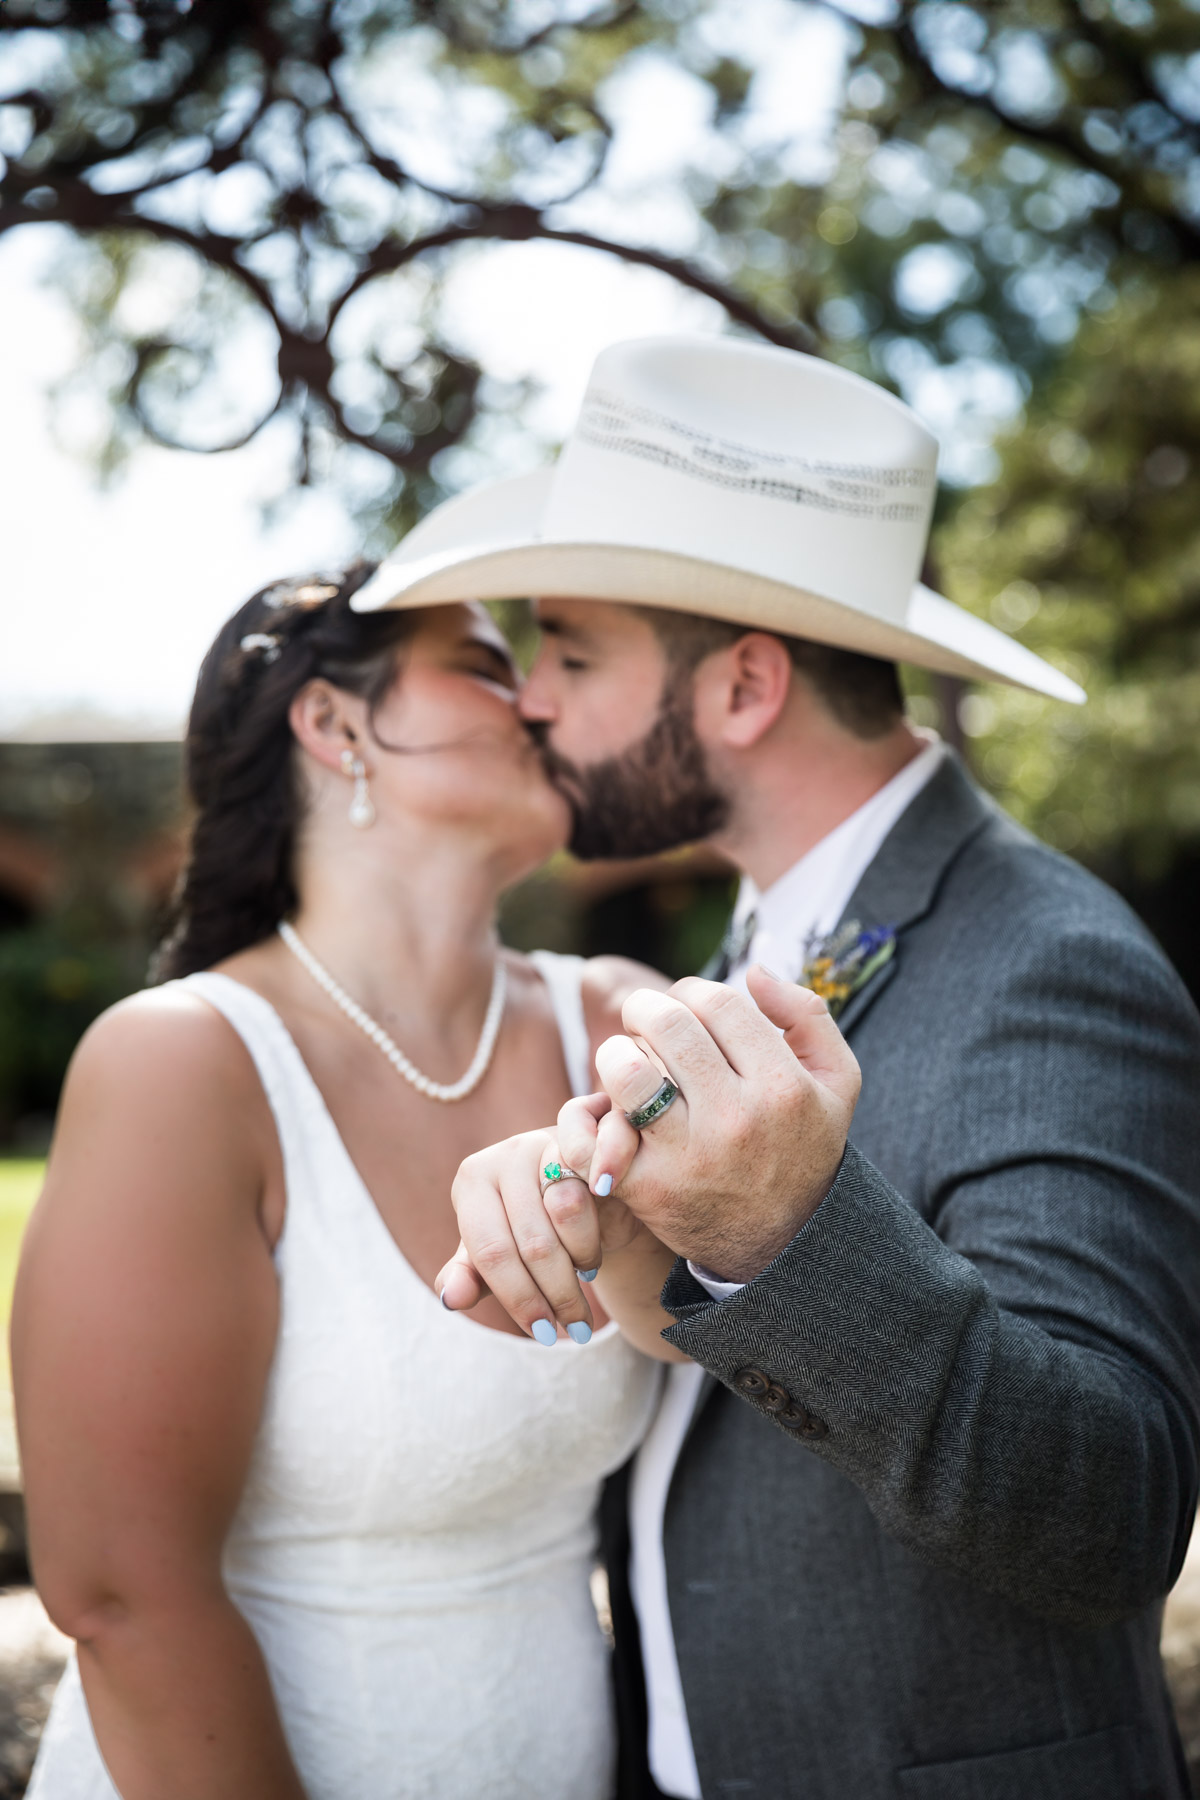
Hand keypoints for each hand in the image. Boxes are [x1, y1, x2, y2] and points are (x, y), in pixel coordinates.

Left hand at [437, 1128, 648, 1341]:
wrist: (579, 1182)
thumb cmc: (528, 1223)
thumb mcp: (496, 1251)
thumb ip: (470, 1276)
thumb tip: (451, 1300)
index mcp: (472, 1182)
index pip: (491, 1251)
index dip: (519, 1298)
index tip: (544, 1335)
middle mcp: (504, 1156)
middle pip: (531, 1242)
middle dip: (556, 1294)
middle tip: (575, 1328)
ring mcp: (544, 1143)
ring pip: (564, 1215)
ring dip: (579, 1263)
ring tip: (582, 1282)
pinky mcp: (584, 1142)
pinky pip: (593, 1192)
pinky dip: (594, 1237)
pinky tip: (592, 1258)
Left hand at [572, 965, 860, 1282]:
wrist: (782, 1245)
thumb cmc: (802, 1148)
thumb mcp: (837, 1083)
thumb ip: (808, 1015)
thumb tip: (755, 970)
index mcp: (783, 1086)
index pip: (718, 1002)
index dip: (691, 991)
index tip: (686, 1006)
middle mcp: (737, 1119)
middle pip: (668, 1024)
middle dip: (645, 1009)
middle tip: (644, 1021)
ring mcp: (689, 1156)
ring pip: (626, 1070)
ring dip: (616, 1051)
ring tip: (626, 1058)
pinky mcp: (647, 1188)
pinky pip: (598, 1130)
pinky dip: (591, 1111)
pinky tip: (609, 1108)